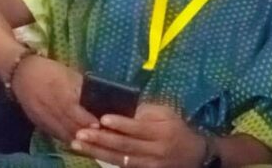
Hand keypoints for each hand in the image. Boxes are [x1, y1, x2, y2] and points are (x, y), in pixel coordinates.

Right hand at [11, 55, 97, 142]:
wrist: (23, 74)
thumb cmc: (51, 71)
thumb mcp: (71, 75)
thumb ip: (83, 89)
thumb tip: (100, 98)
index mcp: (61, 96)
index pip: (75, 113)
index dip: (86, 120)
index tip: (99, 124)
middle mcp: (51, 110)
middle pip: (69, 126)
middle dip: (85, 132)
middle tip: (99, 134)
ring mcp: (43, 119)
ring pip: (62, 133)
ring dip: (76, 137)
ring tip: (90, 138)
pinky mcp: (38, 123)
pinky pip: (54, 134)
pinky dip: (66, 137)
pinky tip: (76, 138)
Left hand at [72, 104, 205, 167]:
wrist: (192, 154)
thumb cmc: (176, 128)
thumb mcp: (167, 115)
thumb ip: (146, 113)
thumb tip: (122, 109)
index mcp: (162, 132)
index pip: (138, 128)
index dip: (120, 124)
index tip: (102, 118)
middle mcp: (156, 150)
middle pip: (125, 146)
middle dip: (101, 139)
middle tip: (81, 133)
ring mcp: (150, 165)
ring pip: (119, 159)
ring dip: (97, 152)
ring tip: (78, 144)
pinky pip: (123, 167)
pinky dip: (105, 160)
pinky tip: (91, 153)